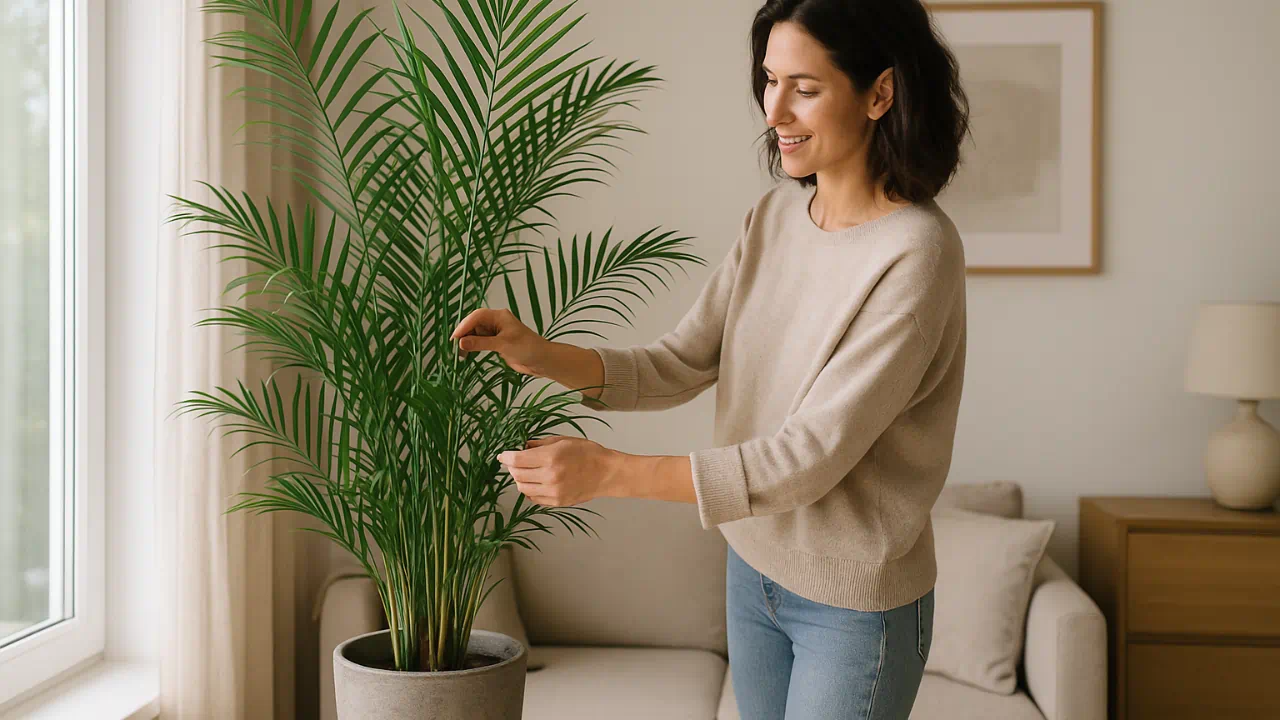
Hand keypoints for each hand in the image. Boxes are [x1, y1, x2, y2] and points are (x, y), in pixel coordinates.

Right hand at [450, 308, 547, 376]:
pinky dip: (473, 347)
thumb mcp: (503, 345)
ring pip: (476, 334)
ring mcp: (496, 333)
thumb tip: (462, 343)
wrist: (542, 360)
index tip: (455, 338)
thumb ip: (481, 343)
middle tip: (454, 347)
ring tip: (459, 354)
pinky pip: (480, 342)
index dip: (464, 326)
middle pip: (474, 324)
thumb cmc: (528, 348)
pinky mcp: (497, 343)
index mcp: (499, 316)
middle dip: (463, 334)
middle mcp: (496, 322)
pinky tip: (466, 355)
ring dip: (467, 342)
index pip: (476, 316)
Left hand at [497, 436, 619, 506]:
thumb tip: (522, 446)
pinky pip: (533, 498)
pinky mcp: (557, 502)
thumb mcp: (563, 441)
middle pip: (517, 475)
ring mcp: (553, 492)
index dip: (506, 456)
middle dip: (512, 467)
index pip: (517, 459)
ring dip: (519, 479)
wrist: (606, 473)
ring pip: (523, 488)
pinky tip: (536, 482)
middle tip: (514, 461)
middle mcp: (550, 476)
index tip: (502, 455)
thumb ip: (540, 444)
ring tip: (525, 472)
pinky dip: (530, 490)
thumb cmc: (587, 453)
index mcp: (550, 458)